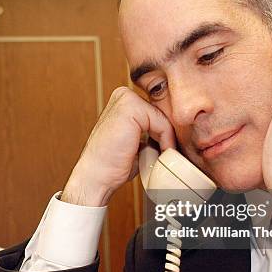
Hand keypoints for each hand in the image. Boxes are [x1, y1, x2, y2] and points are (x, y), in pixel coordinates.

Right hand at [63, 87, 175, 206]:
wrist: (96, 176)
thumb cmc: (113, 165)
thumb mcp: (137, 143)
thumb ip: (151, 134)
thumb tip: (175, 136)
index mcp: (124, 101)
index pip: (157, 112)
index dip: (166, 133)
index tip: (169, 150)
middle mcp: (123, 95)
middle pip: (162, 113)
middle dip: (168, 135)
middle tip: (168, 155)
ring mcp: (125, 98)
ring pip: (164, 118)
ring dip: (168, 139)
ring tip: (163, 157)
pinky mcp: (130, 107)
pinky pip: (162, 123)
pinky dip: (166, 141)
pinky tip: (160, 154)